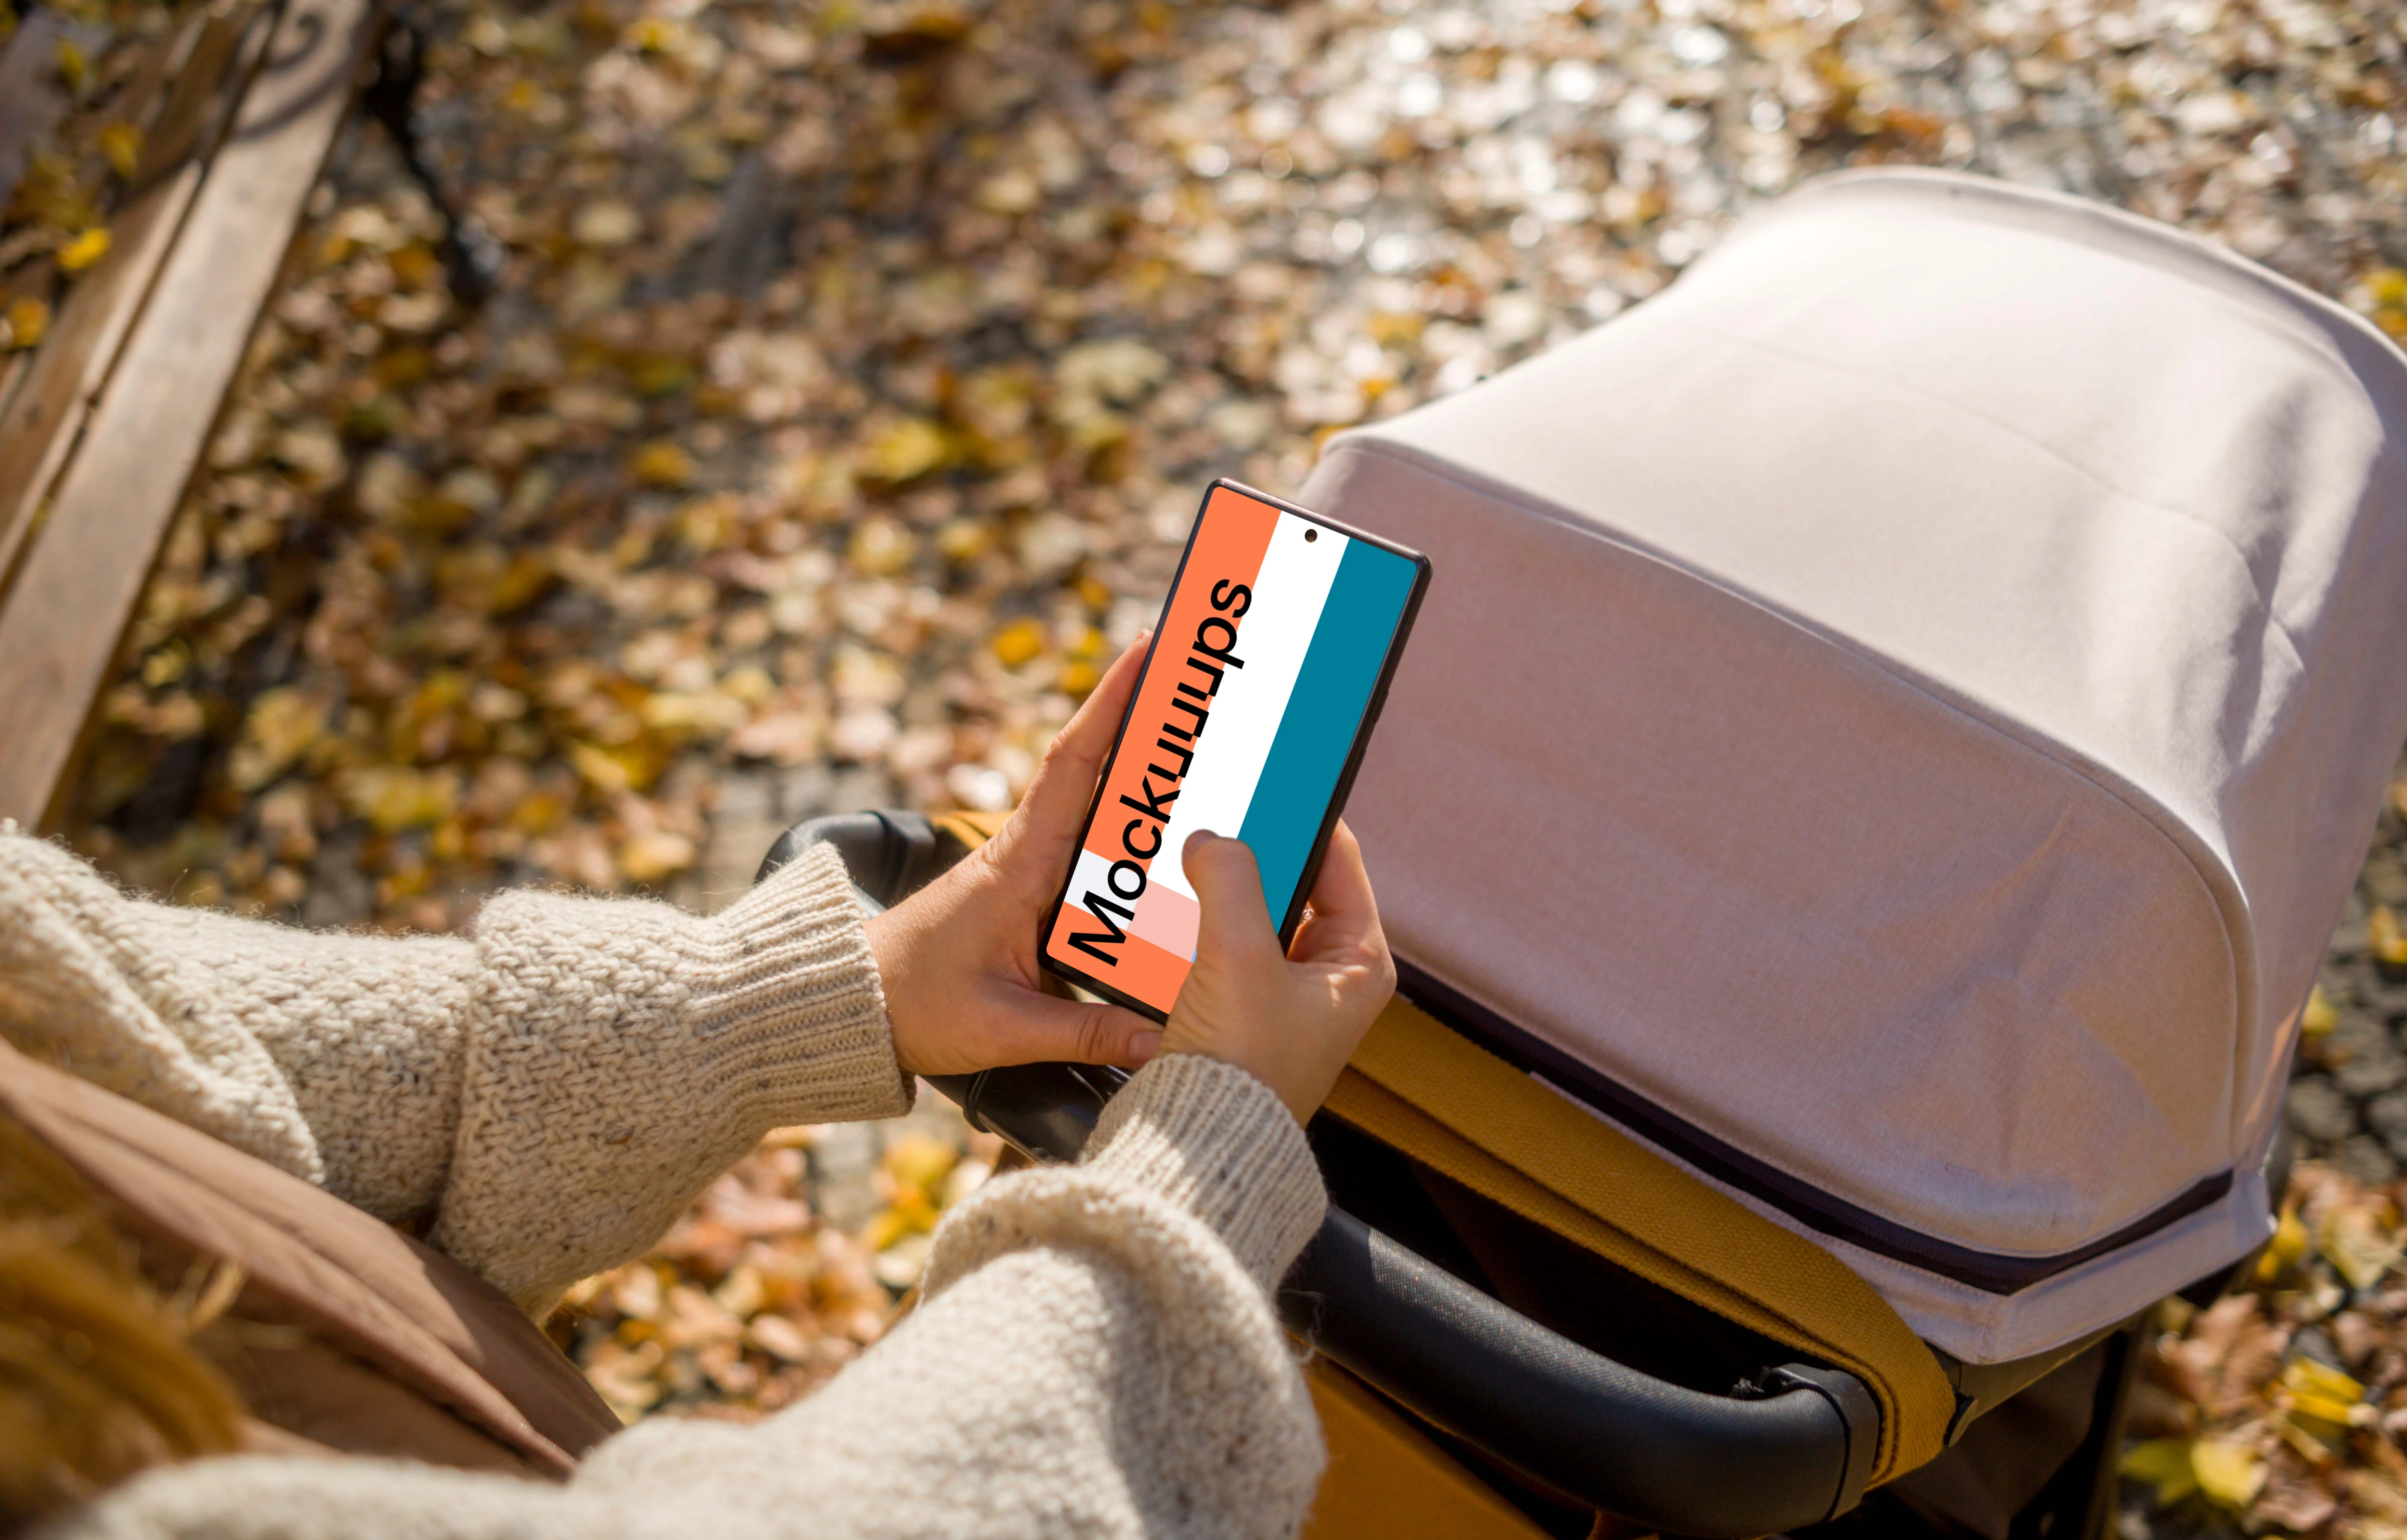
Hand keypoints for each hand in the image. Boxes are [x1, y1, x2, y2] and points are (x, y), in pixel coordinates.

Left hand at [867, 633, 1163, 1077]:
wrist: (847, 1003)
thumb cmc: (912, 1005)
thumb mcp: (1000, 1028)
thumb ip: (1082, 1032)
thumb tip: (1159, 1039)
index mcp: (1018, 864)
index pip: (1072, 766)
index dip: (1110, 704)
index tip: (1146, 650)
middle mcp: (1023, 852)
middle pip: (1092, 767)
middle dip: (1141, 715)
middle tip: (1197, 671)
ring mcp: (1023, 867)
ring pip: (1090, 802)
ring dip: (1134, 763)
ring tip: (1192, 727)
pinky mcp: (1022, 891)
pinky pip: (1083, 842)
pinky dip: (1118, 817)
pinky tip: (1156, 819)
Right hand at [1159, 822, 1395, 1124]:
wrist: (1199, 1149)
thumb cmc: (1241, 1068)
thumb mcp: (1238, 955)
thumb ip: (1230, 880)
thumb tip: (1215, 840)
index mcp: (1359, 964)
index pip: (1339, 861)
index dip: (1303, 815)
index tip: (1269, 778)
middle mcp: (1328, 979)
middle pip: (1294, 884)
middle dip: (1255, 850)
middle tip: (1220, 811)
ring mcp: (1283, 996)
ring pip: (1254, 912)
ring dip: (1223, 884)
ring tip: (1193, 849)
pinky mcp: (1240, 1012)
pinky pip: (1222, 944)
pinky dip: (1200, 919)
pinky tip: (1171, 900)